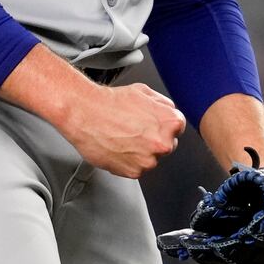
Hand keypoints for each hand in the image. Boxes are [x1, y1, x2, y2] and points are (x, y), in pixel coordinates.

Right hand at [61, 83, 185, 178]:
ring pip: (151, 159)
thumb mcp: (144, 91)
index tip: (152, 124)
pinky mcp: (133, 172)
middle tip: (135, 130)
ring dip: (141, 152)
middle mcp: (162, 143)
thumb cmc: (110, 102)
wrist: (85, 114)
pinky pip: (136, 168)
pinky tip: (118, 146)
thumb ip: (163, 104)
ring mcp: (148, 160)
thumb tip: (168, 111)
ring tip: (124, 137)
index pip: (178, 128)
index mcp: (170, 122)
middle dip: (153, 139)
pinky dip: (128, 161)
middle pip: (166, 145)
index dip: (162, 125)